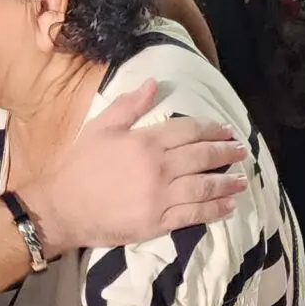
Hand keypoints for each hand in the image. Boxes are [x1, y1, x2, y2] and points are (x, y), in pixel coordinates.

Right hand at [13, 79, 246, 252]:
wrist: (61, 207)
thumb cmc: (79, 165)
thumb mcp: (101, 127)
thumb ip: (130, 105)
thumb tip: (154, 83)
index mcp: (146, 141)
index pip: (189, 131)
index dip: (212, 129)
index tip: (227, 130)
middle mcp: (159, 168)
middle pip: (202, 157)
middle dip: (226, 153)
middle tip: (242, 152)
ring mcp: (160, 197)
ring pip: (204, 186)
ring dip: (227, 182)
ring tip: (242, 179)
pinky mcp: (158, 222)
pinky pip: (194, 215)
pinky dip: (214, 210)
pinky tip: (228, 206)